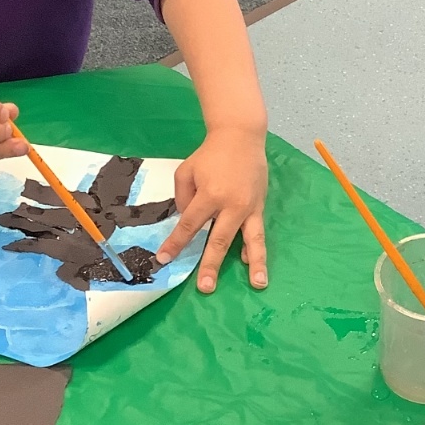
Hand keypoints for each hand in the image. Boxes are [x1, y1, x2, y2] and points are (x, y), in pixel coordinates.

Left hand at [155, 125, 267, 292]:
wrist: (241, 137)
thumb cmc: (210, 154)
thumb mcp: (186, 171)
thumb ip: (184, 198)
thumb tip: (188, 221)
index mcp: (210, 195)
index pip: (190, 225)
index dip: (176, 243)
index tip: (165, 259)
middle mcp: (232, 205)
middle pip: (219, 240)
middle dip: (211, 265)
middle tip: (205, 287)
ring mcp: (249, 207)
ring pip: (252, 240)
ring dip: (255, 264)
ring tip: (258, 284)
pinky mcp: (260, 206)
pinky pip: (258, 231)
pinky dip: (255, 248)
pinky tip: (253, 263)